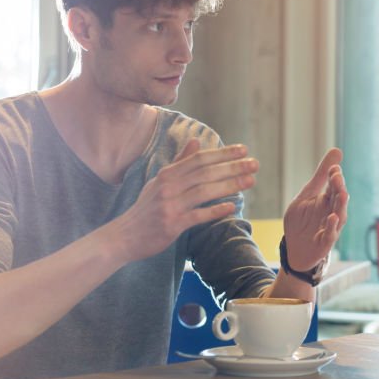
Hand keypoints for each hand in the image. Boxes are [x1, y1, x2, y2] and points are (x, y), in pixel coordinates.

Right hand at [111, 139, 257, 262]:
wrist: (124, 237)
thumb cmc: (146, 209)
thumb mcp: (160, 181)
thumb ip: (180, 162)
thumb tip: (196, 141)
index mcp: (167, 174)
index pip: (199, 159)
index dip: (222, 154)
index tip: (243, 150)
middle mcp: (168, 187)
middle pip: (205, 173)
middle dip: (232, 167)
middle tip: (255, 164)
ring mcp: (169, 205)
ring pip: (204, 192)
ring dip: (229, 185)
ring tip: (250, 181)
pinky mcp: (172, 224)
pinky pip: (197, 216)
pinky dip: (215, 211)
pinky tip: (232, 207)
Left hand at [282, 148, 348, 271]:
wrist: (294, 250)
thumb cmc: (302, 221)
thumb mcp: (306, 194)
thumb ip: (321, 175)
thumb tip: (337, 150)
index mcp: (328, 200)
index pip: (334, 186)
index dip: (334, 177)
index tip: (333, 167)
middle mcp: (332, 212)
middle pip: (338, 199)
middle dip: (338, 188)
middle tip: (336, 176)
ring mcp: (331, 228)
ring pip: (339, 215)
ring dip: (341, 205)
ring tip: (343, 194)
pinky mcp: (325, 242)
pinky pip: (330, 234)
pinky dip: (331, 226)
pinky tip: (332, 217)